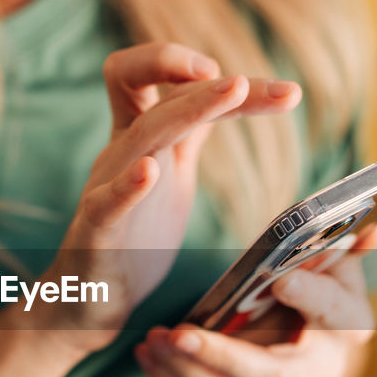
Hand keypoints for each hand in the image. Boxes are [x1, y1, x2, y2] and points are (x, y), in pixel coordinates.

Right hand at [39, 42, 302, 352]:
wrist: (94, 293)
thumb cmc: (135, 233)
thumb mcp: (174, 171)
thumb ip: (192, 131)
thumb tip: (231, 91)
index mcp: (143, 135)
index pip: (182, 88)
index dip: (231, 83)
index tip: (282, 91)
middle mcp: (125, 149)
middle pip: (163, 95)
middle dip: (215, 85)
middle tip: (274, 88)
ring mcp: (107, 184)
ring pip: (145, 132)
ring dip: (190, 108)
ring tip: (231, 91)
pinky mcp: (96, 228)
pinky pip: (106, 201)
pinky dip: (127, 185)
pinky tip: (150, 172)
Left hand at [135, 224, 376, 376]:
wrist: (316, 335)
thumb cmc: (323, 283)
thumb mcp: (337, 259)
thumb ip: (345, 242)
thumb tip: (370, 226)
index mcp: (349, 326)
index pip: (333, 315)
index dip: (311, 298)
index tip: (281, 280)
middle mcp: (320, 371)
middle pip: (269, 376)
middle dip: (222, 357)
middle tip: (179, 334)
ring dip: (186, 370)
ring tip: (154, 340)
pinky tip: (147, 354)